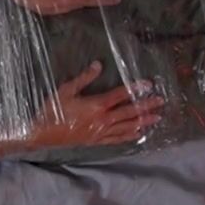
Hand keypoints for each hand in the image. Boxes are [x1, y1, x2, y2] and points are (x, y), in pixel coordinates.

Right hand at [29, 61, 163, 147]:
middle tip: (161, 101)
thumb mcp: (65, 90)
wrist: (42, 134)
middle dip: (146, 106)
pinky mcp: (97, 140)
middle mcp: (103, 119)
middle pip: (129, 112)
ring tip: (157, 118)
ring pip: (127, 126)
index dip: (135, 89)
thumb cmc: (52, 110)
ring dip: (143, 121)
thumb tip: (99, 64)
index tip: (149, 85)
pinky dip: (130, 136)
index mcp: (96, 105)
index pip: (120, 95)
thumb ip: (84, 78)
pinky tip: (139, 134)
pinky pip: (118, 139)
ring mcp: (101, 132)